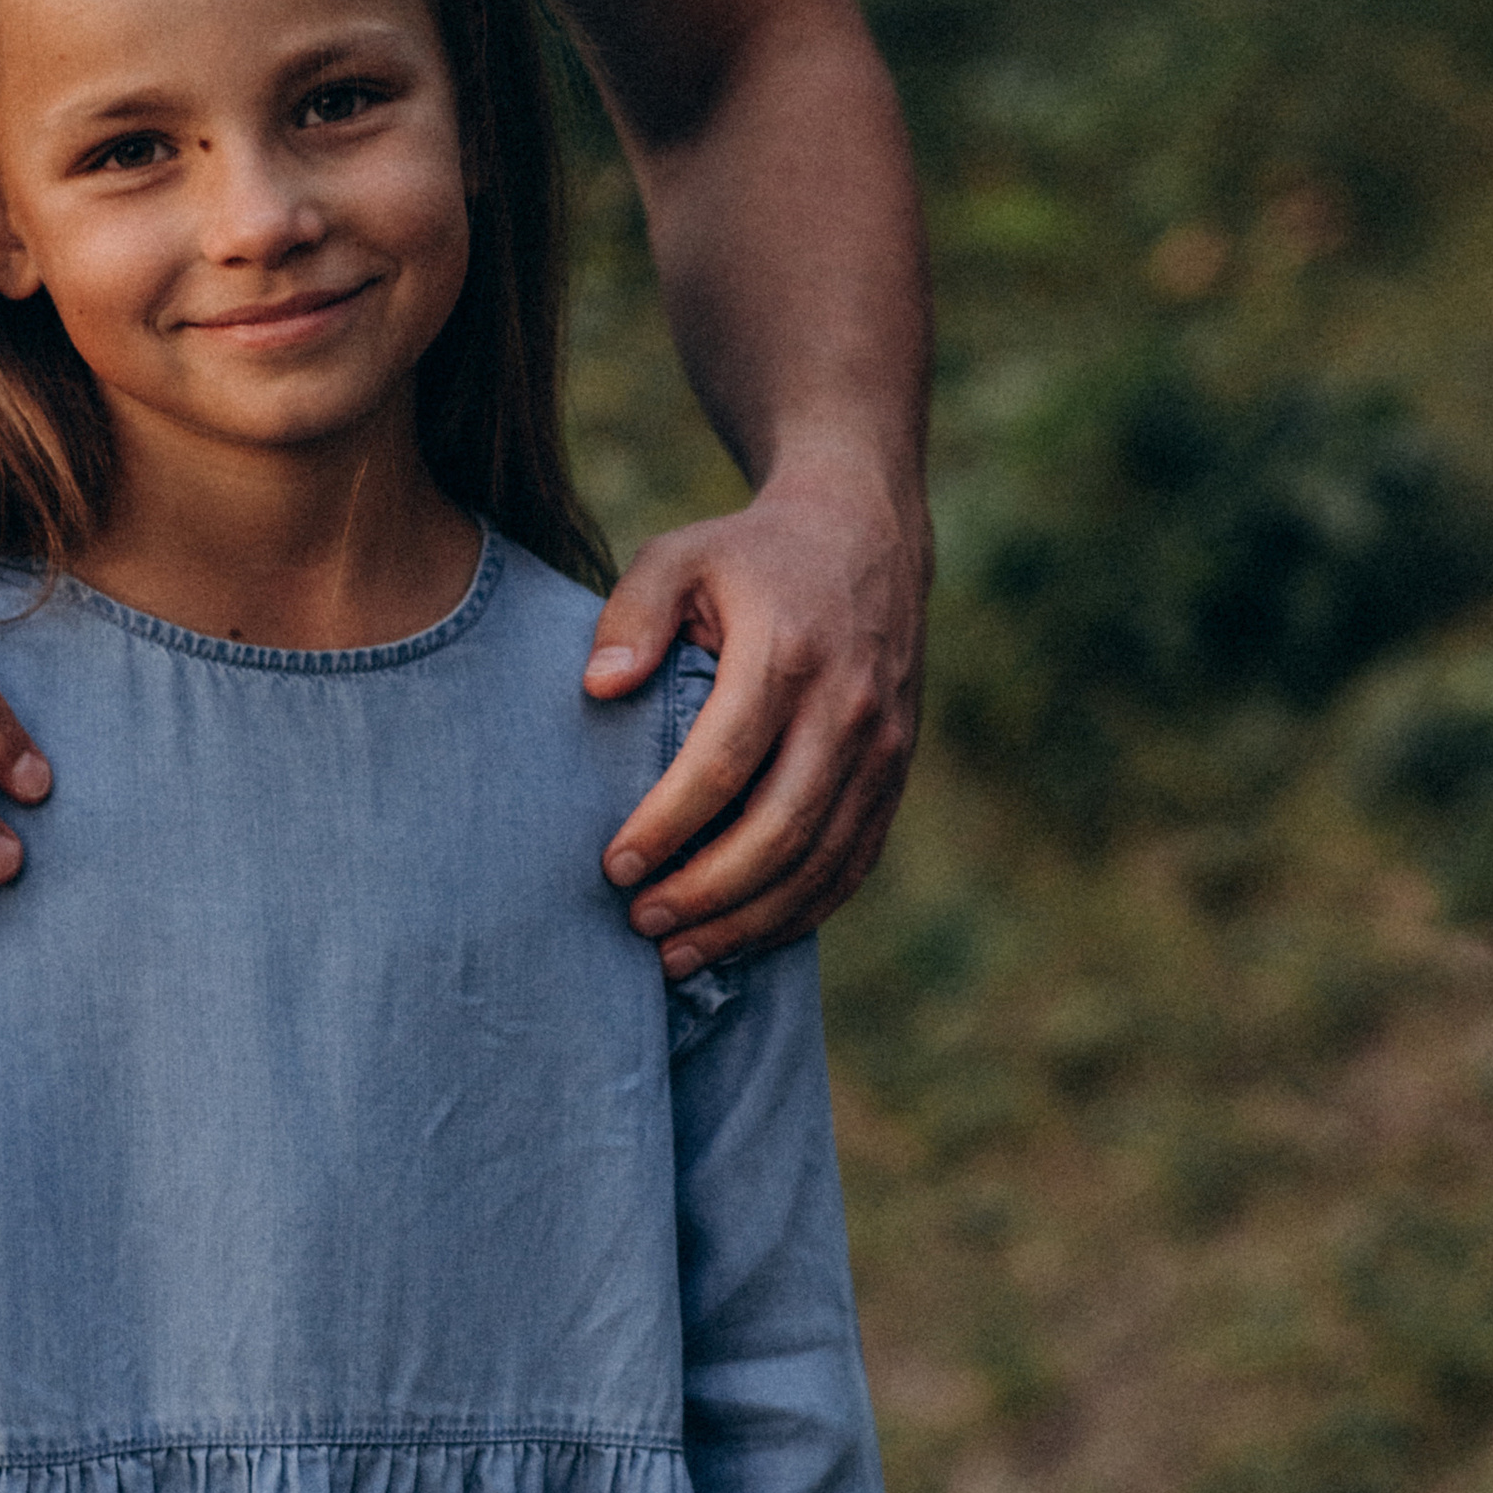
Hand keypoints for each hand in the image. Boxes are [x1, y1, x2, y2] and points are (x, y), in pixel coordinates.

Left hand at [585, 455, 926, 970]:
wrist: (865, 538)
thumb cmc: (749, 558)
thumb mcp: (678, 555)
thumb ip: (630, 613)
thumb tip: (598, 689)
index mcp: (789, 654)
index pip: (725, 761)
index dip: (669, 824)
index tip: (614, 866)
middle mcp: (849, 708)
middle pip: (780, 828)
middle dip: (707, 892)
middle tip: (640, 924)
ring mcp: (884, 748)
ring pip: (821, 861)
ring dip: (749, 920)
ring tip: (677, 955)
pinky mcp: (895, 775)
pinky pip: (852, 864)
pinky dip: (799, 913)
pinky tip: (741, 938)